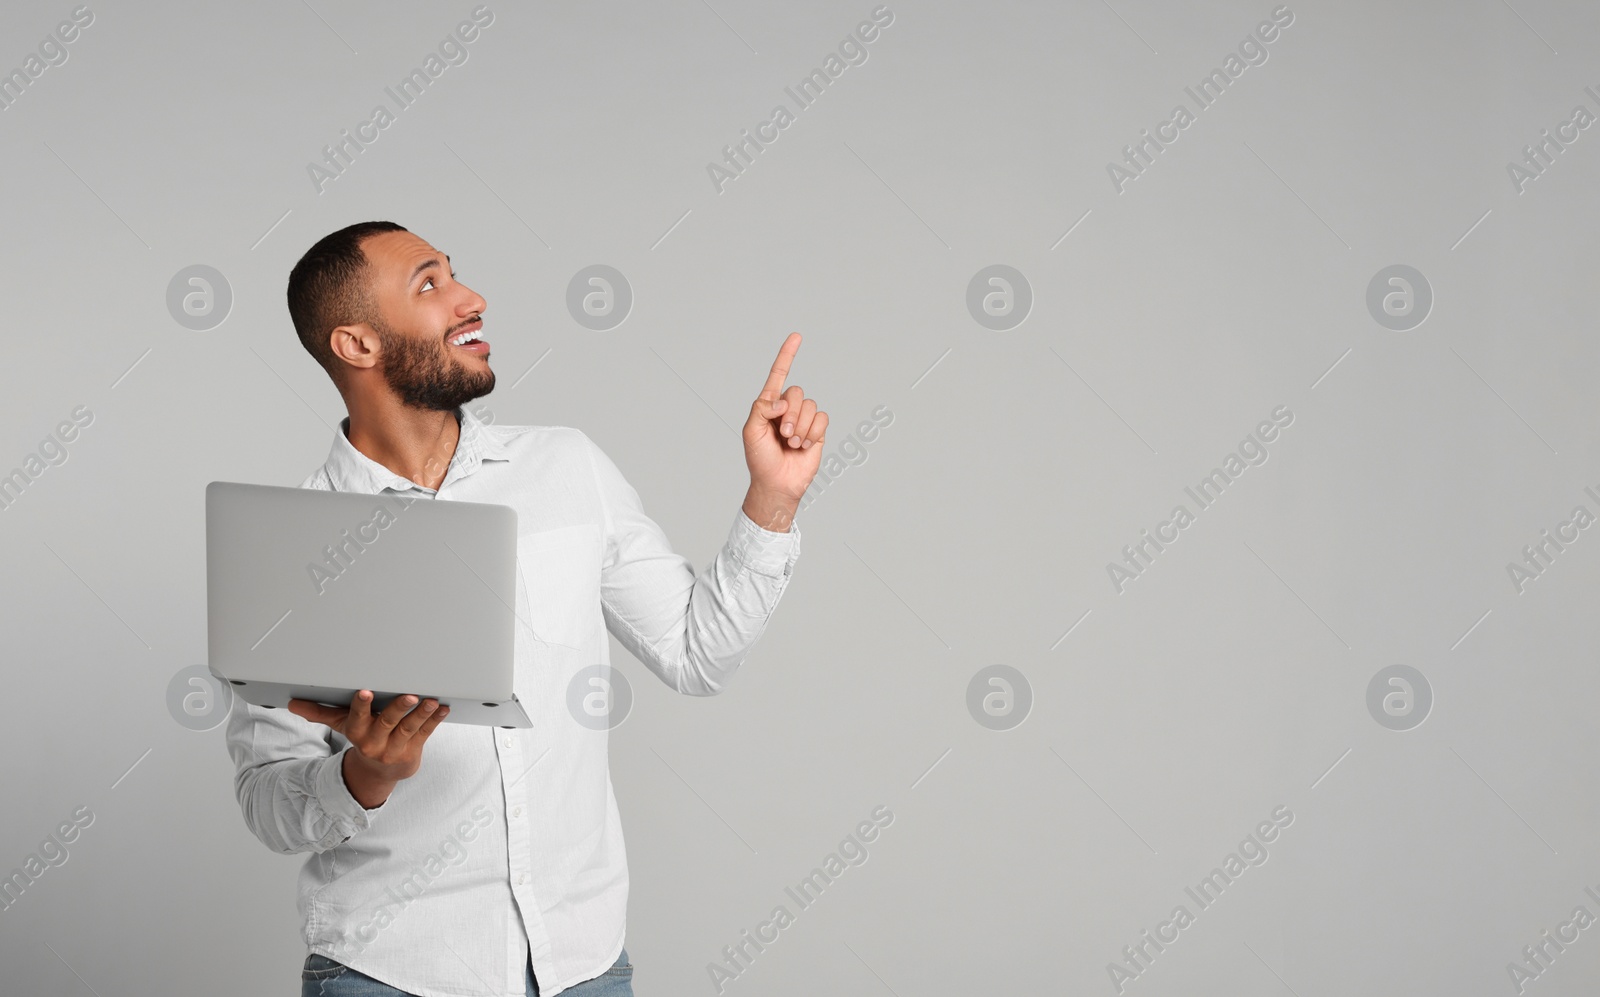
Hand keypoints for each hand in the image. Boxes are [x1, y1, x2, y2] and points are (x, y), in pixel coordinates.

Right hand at [288, 691, 448, 807]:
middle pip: (387, 723)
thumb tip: (292, 704)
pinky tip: (443, 708)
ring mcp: (396, 747)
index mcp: (358, 732)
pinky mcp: (414, 749)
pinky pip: (425, 733)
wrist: (379, 772)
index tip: (364, 692)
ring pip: (409, 729)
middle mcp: (376, 741)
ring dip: (421, 714)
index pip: (357, 717)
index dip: (361, 706)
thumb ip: (319, 712)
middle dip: (398, 708)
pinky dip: (435, 720)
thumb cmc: (362, 737)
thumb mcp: (341, 725)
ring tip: (430, 700)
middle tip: (409, 696)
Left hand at [742, 333, 826, 510]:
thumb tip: (782, 401)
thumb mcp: (750, 432)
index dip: (787, 355)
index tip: (796, 337)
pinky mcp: (817, 431)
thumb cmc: (760, 459)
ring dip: (801, 428)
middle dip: (790, 415)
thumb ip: (761, 409)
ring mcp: (803, 419)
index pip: (778, 374)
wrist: (778, 483)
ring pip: (810, 406)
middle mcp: (787, 408)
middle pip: (796, 392)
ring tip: (792, 444)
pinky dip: (813, 433)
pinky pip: (822, 419)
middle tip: (783, 435)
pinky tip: (804, 446)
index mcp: (768, 404)